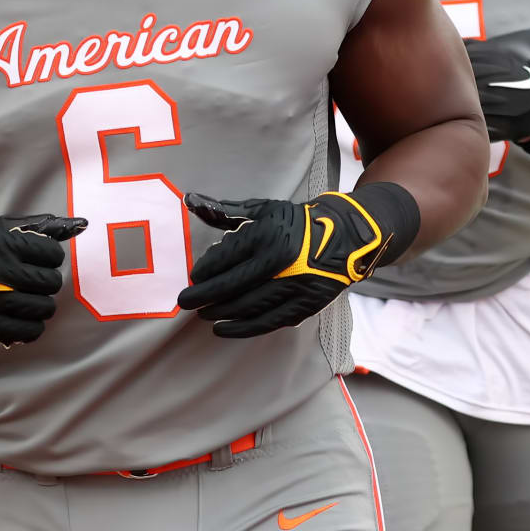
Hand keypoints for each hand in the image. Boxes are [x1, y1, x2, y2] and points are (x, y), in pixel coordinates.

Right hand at [0, 215, 86, 344]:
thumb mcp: (1, 230)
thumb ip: (42, 227)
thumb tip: (82, 224)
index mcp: (6, 244)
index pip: (53, 254)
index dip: (48, 258)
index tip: (36, 261)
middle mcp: (3, 273)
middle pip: (52, 282)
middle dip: (45, 282)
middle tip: (30, 281)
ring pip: (46, 308)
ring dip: (40, 305)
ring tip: (26, 299)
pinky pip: (32, 331)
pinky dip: (32, 326)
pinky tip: (22, 317)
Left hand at [176, 186, 416, 338]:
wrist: (344, 237)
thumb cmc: (295, 222)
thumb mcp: (262, 210)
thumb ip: (224, 211)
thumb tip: (191, 201)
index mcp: (266, 234)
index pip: (224, 259)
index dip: (204, 271)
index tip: (192, 278)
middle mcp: (278, 261)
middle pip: (230, 285)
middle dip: (203, 297)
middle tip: (184, 302)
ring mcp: (293, 285)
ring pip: (246, 306)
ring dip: (220, 313)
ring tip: (203, 315)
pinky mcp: (304, 304)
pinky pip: (267, 321)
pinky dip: (242, 328)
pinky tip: (223, 329)